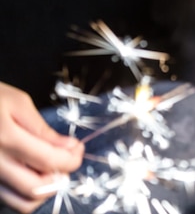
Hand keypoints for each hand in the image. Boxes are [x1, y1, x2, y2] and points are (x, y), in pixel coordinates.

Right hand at [0, 82, 83, 212]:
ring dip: (46, 190)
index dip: (71, 158)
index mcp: (6, 138)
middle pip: (37, 188)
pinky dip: (28, 193)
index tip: (78, 149)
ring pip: (22, 201)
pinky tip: (35, 172)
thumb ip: (43, 129)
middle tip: (69, 159)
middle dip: (62, 177)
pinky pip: (9, 198)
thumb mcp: (18, 102)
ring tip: (54, 169)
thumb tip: (69, 147)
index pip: (49, 160)